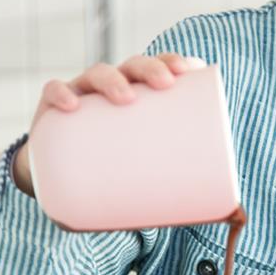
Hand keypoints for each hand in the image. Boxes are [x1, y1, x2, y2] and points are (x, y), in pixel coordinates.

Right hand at [13, 52, 206, 195]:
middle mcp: (110, 88)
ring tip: (125, 98)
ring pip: (96, 74)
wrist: (60, 179)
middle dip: (150, 68)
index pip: (156, 66)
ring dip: (112, 80)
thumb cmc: (115, 170)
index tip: (189, 69)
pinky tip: (70, 104)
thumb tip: (223, 214)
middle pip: (132, 66)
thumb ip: (177, 185)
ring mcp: (81, 95)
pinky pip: (52, 94)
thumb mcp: (147, 170)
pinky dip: (60, 94)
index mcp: (136, 93)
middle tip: (165, 84)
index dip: (172, 61)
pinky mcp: (51, 112)